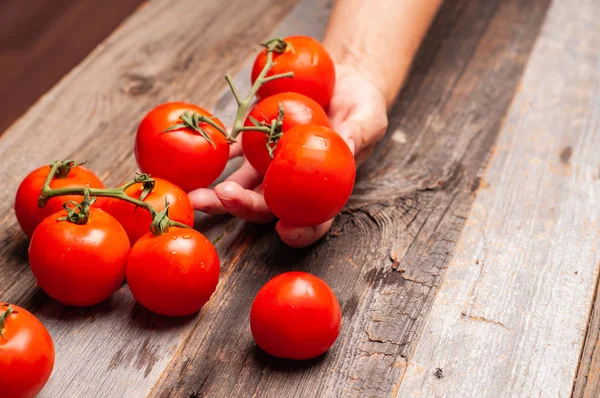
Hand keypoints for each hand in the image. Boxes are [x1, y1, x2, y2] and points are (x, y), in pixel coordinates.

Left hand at [188, 64, 387, 246]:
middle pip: (267, 205)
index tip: (286, 230)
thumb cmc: (361, 104)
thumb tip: (346, 147)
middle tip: (223, 199)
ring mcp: (270, 162)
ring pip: (242, 184)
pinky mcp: (256, 140)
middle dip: (243, 208)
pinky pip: (234, 148)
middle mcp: (292, 182)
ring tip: (194, 193)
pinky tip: (203, 149)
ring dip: (217, 191)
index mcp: (323, 187)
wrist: (339, 80)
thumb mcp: (368, 117)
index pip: (315, 219)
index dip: (302, 231)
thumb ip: (358, 134)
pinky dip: (218, 150)